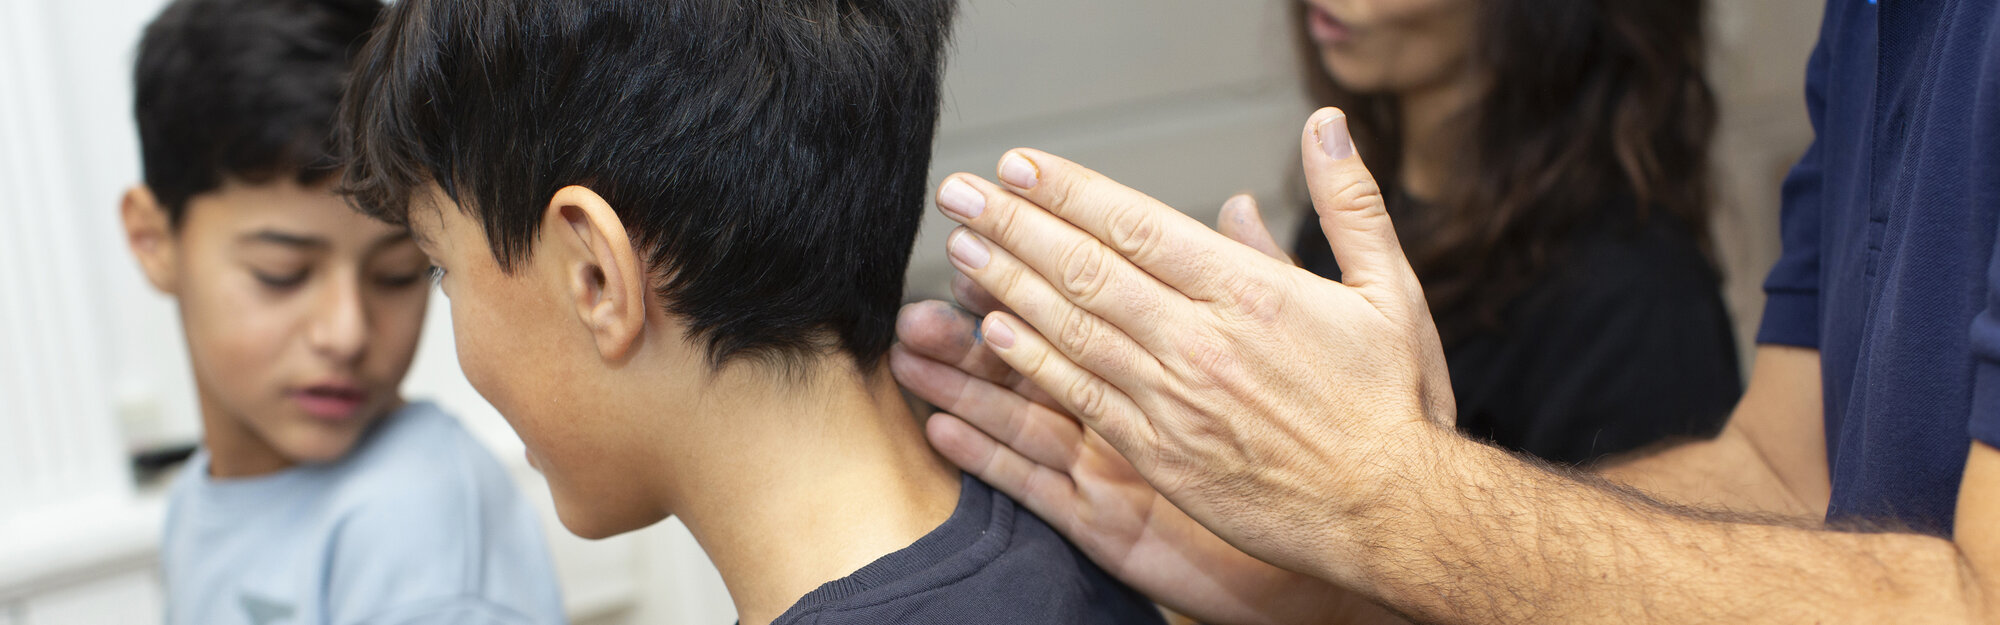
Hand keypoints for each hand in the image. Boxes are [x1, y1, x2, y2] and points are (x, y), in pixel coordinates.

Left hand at [927, 108, 1452, 586]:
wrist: (1390, 510)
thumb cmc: (1391, 404)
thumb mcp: (1388, 289)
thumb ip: (1349, 204)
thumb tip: (1325, 129)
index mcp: (1248, 291)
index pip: (1137, 223)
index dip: (1069, 192)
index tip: (1020, 167)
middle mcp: (1200, 339)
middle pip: (1087, 269)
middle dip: (1015, 226)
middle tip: (961, 195)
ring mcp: (1175, 399)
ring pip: (1072, 330)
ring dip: (1009, 285)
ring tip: (960, 251)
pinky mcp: (1163, 456)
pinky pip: (1083, 400)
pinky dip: (1035, 365)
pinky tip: (995, 334)